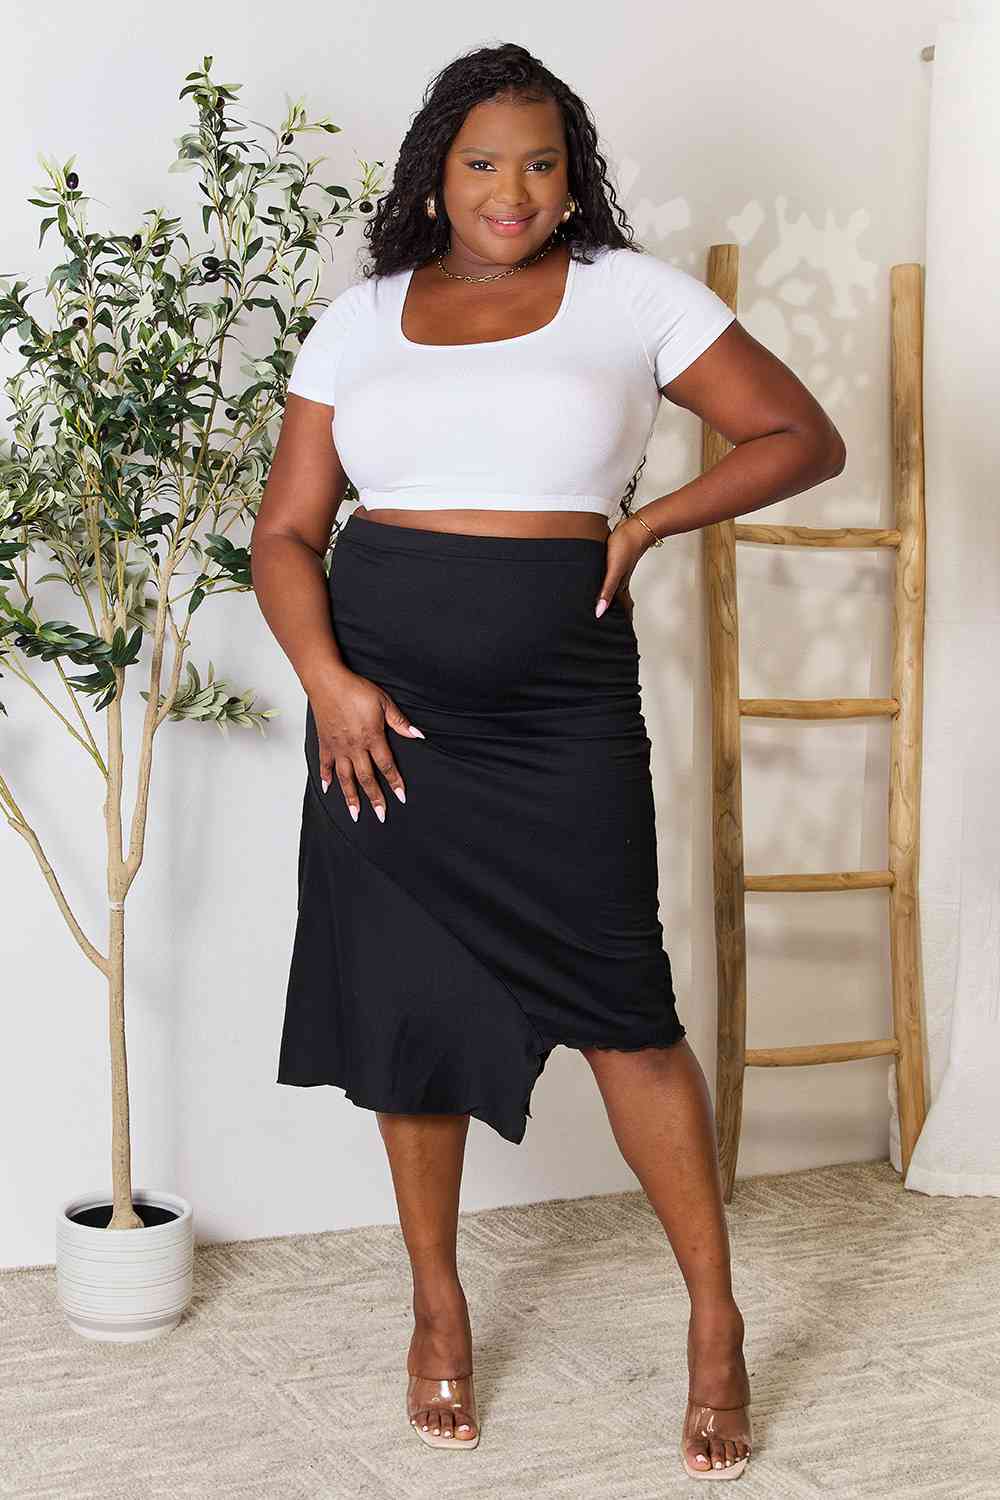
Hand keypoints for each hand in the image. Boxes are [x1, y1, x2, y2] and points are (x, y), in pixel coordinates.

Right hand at [308, 666, 424, 823]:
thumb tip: (418, 735)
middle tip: (381, 815)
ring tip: (355, 814)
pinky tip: (327, 789)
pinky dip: (326, 778)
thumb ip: (400, 722)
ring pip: (345, 778)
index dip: (395, 783)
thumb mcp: (384, 702)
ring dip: (351, 797)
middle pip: (366, 778)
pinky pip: (325, 765)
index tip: (401, 797)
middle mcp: (355, 747)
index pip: (387, 766)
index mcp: (372, 738)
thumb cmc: (356, 689)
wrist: (327, 681)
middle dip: (375, 798)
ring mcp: (338, 747)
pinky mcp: (324, 743)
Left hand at [595, 515, 654, 622]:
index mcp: (621, 587)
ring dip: (611, 600)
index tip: (621, 633)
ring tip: (605, 607)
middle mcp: (620, 581)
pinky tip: (602, 582)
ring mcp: (619, 572)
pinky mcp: (615, 562)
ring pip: (615, 591)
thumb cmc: (625, 546)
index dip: (623, 621)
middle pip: (619, 603)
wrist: (635, 527)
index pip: (623, 610)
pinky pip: (611, 579)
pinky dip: (608, 585)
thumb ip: (606, 590)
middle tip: (612, 625)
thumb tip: (600, 612)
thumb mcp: (614, 571)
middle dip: (617, 614)